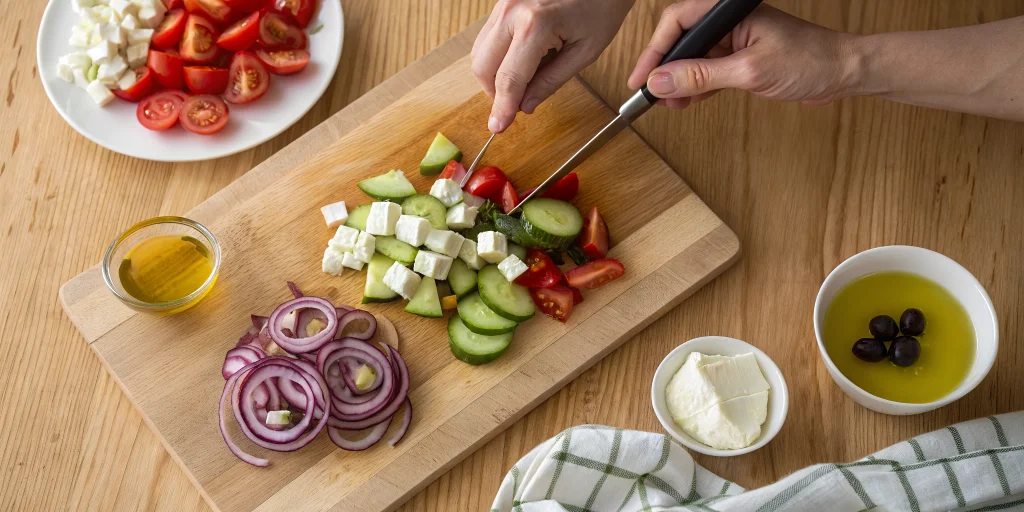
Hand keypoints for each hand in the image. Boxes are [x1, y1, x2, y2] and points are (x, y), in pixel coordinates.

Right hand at [472, 0, 635, 132]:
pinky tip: (521, 60)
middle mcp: (512, 11)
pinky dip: (497, 56)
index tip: (498, 128)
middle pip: (483, 67)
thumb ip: (551, 81)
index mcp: (536, 24)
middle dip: (495, 92)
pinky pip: (487, 36)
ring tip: (524, 79)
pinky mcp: (502, 1)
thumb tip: (525, 106)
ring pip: (479, 52)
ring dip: (494, 74)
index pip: (509, 79)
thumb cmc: (601, 6)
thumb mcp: (585, 52)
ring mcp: (503, 2)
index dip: (502, 108)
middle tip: (517, 103)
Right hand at [627, 1, 858, 108]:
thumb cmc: (810, 61)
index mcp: (730, 12)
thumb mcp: (749, 71)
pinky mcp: (740, 57)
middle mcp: (729, 21)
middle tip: (650, 95)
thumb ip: (701, 76)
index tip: (641, 79)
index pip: (678, 22)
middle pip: (681, 40)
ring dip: (678, 82)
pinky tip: (686, 102)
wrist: (843, 73)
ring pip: (692, 58)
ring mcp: (735, 39)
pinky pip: (707, 70)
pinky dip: (695, 87)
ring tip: (668, 105)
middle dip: (664, 70)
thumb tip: (661, 82)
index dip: (654, 51)